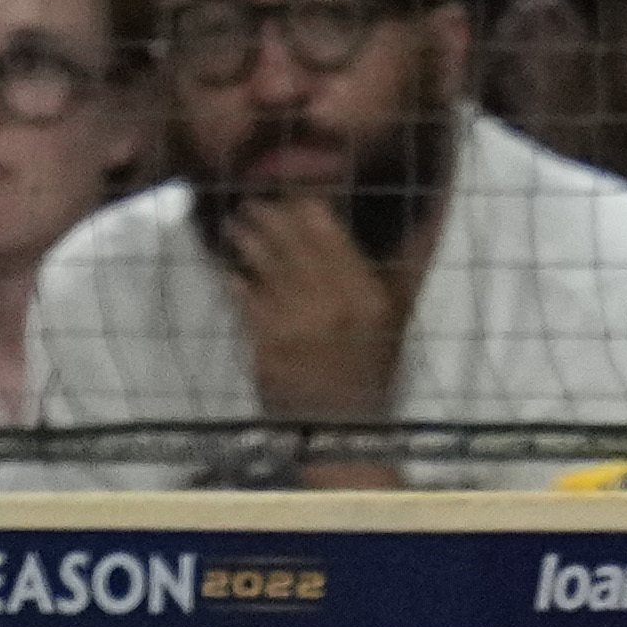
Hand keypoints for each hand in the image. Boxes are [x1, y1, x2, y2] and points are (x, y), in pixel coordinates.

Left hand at [215, 196, 412, 426]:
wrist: (343, 430)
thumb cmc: (369, 372)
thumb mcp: (393, 319)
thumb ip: (386, 272)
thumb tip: (397, 228)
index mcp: (364, 291)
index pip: (326, 228)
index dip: (302, 205)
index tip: (290, 196)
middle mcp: (330, 300)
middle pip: (290, 238)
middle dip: (267, 216)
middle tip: (252, 204)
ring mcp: (295, 320)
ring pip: (263, 262)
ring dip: (246, 238)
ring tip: (235, 226)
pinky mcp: (266, 342)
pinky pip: (245, 297)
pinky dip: (235, 279)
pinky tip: (229, 268)